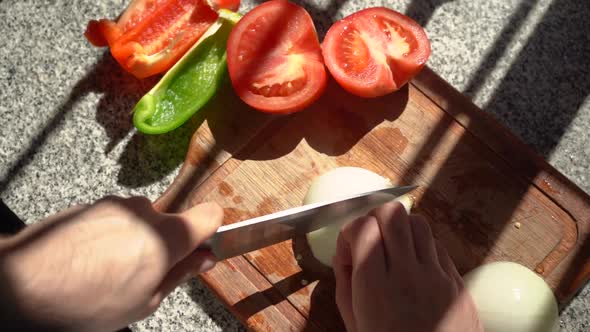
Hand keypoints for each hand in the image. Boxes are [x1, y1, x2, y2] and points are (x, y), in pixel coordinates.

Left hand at [0, 196, 222, 331]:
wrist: (26, 282)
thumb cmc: (87, 301)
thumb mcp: (145, 302)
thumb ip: (180, 274)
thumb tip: (204, 259)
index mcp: (167, 237)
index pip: (211, 215)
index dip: (211, 231)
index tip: (201, 248)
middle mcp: (146, 212)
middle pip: (171, 223)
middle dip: (164, 245)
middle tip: (142, 275)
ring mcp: (117, 205)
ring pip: (142, 222)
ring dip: (135, 240)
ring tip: (108, 271)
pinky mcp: (94, 204)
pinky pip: (117, 219)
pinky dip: (112, 236)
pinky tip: (91, 261)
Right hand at [333, 201, 482, 331]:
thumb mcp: (354, 323)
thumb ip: (345, 282)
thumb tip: (346, 251)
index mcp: (375, 287)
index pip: (363, 227)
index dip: (352, 230)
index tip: (350, 246)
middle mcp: (408, 275)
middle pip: (393, 214)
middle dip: (376, 218)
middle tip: (372, 237)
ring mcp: (438, 278)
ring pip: (419, 223)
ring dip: (402, 229)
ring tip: (395, 250)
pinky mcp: (458, 283)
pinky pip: (438, 247)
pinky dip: (423, 248)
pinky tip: (416, 267)